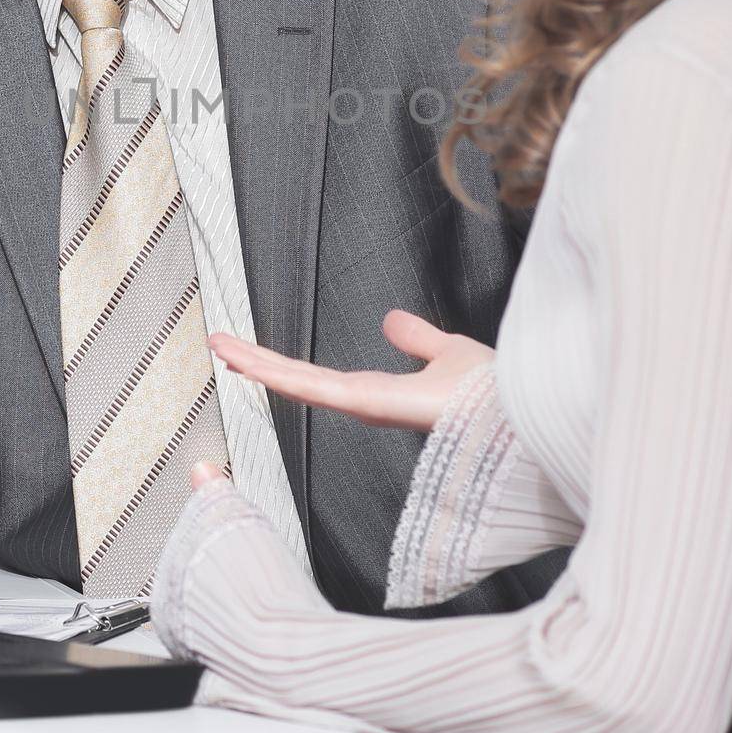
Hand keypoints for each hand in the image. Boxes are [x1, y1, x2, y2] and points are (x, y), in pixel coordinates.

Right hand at [208, 309, 493, 432]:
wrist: (514, 411)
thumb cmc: (493, 394)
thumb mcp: (448, 352)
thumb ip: (418, 339)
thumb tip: (391, 321)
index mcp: (379, 393)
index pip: (319, 378)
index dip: (284, 365)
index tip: (252, 352)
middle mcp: (364, 403)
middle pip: (298, 381)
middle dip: (257, 363)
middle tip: (218, 344)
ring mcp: (363, 406)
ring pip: (298, 384)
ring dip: (257, 364)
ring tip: (220, 345)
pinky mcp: (369, 403)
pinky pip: (317, 387)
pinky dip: (281, 375)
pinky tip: (253, 363)